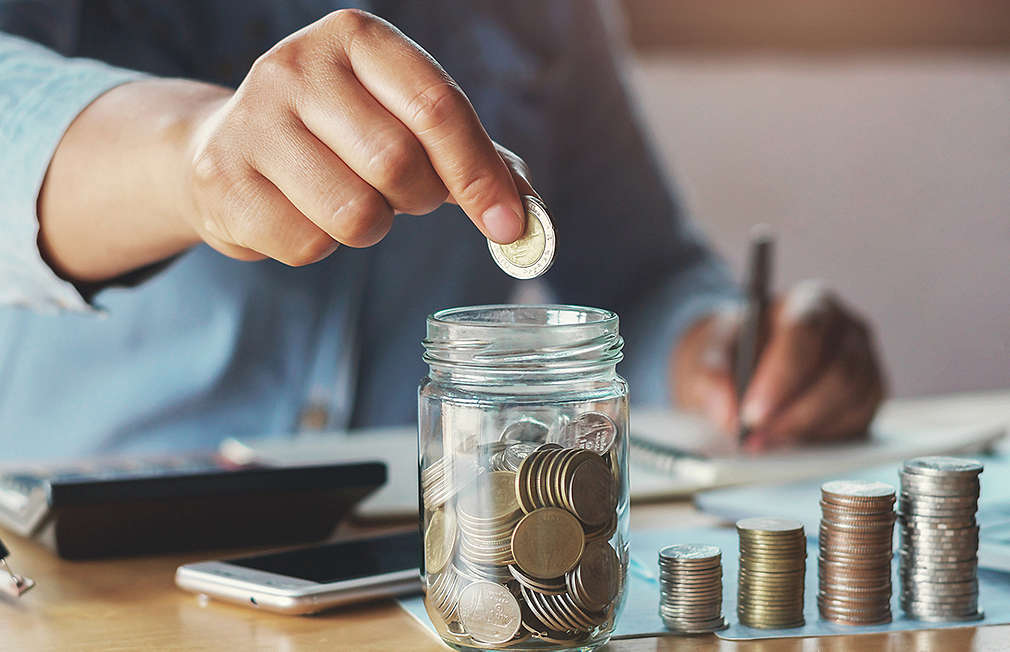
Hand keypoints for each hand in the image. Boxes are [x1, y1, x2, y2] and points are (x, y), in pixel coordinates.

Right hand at [180, 9, 529, 264]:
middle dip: (418, 200)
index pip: (436, 106)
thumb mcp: (403, 121)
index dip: (480, 173)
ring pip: (355, 214)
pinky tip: (301, 214)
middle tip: (405, 196)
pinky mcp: (221, 181)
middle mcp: (297, 66)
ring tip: (349, 200)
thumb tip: (529, 215)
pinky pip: (308, 246)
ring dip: (370, 228)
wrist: (224, 146)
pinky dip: (322, 247)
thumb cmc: (338, 136)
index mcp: (357, 39)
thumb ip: (471, 157)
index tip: (508, 225)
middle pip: (397, 162)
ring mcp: (251, 121)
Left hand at [672, 280, 885, 451]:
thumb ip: (711, 376)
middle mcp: (846, 328)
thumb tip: (727, 412)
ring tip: (763, 441)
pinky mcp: (869, 396)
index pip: (805, 332)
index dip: (780, 376)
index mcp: (809, 302)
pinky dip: (822, 437)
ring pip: (850, 401)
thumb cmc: (734, 352)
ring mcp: (864, 362)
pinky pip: (858, 421)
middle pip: (837, 372)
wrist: (745, 364)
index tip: (751, 413)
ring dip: (804, 428)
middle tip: (755, 438)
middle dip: (793, 413)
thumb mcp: (709, 355)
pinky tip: (789, 440)